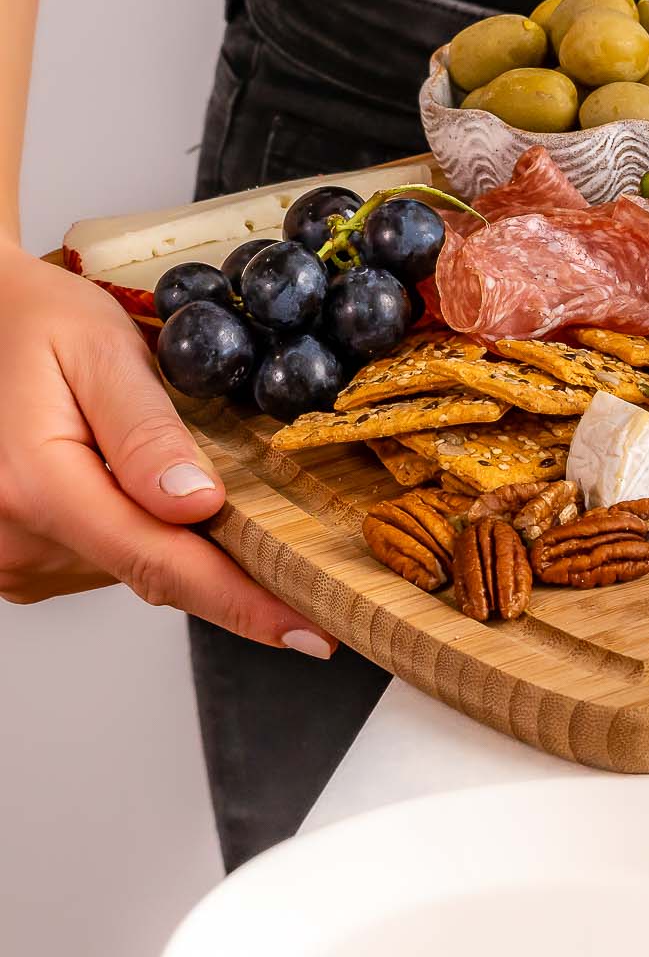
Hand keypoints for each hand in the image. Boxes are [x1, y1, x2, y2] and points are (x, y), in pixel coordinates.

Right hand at [0, 244, 334, 653]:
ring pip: (134, 565)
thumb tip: (199, 506)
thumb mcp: (102, 353)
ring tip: (196, 472)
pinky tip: (155, 486)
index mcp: (32, 487)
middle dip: (234, 566)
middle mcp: (12, 539)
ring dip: (183, 536)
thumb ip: (147, 432)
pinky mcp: (21, 559)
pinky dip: (147, 530)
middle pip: (153, 569)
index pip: (158, 561)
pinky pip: (110, 556)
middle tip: (311, 561)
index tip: (310, 631)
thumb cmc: (41, 324)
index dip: (241, 601)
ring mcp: (11, 557)